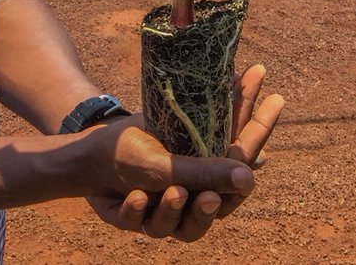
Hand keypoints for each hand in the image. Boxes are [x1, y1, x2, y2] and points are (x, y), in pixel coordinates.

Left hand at [85, 64, 282, 239]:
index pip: (240, 162)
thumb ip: (216, 133)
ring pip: (179, 228)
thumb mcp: (175, 128)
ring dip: (175, 212)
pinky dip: (136, 211)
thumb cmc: (142, 140)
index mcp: (208, 173)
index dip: (256, 137)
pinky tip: (136, 196)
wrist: (92, 152)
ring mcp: (160, 213)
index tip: (261, 132)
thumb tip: (262, 126)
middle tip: (210, 195)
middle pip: (214, 211)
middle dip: (211, 208)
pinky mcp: (129, 219)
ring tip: (174, 192)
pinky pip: (135, 222)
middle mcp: (190, 199)